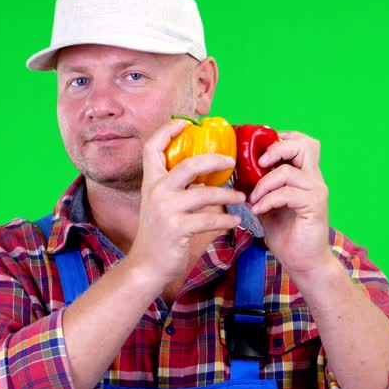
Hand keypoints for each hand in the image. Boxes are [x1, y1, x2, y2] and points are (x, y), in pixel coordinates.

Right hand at [129, 119, 246, 289]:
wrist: (147, 265)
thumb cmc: (159, 233)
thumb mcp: (159, 204)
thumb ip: (174, 186)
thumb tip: (203, 171)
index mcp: (151, 181)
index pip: (152, 147)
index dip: (167, 131)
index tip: (186, 123)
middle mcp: (157, 191)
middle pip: (188, 165)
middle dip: (214, 160)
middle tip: (231, 161)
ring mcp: (166, 210)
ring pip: (204, 194)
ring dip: (228, 196)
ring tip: (241, 198)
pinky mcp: (177, 228)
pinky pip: (209, 220)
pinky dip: (226, 221)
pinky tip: (236, 222)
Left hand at [247, 130, 336, 276]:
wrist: (304, 262)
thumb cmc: (286, 234)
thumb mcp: (267, 204)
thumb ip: (259, 187)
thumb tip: (234, 174)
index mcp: (304, 175)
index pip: (301, 142)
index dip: (281, 138)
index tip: (259, 152)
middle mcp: (314, 179)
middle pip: (305, 144)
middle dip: (276, 149)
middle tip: (258, 164)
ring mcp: (316, 191)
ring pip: (288, 170)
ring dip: (264, 183)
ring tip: (253, 198)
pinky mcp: (315, 206)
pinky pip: (286, 193)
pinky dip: (268, 200)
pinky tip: (258, 211)